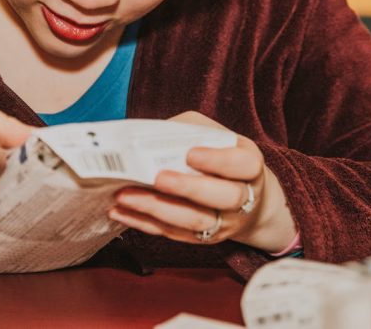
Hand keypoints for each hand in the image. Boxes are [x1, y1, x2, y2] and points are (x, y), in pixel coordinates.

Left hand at [108, 111, 296, 251]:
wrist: (246, 198)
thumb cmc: (221, 156)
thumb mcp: (213, 135)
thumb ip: (187, 131)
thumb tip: (148, 135)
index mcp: (249, 165)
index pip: (242, 165)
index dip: (218, 161)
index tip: (190, 154)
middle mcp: (243, 198)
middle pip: (223, 197)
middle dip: (187, 188)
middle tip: (157, 178)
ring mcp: (225, 223)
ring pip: (195, 221)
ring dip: (156, 209)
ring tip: (125, 196)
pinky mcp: (204, 239)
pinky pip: (174, 234)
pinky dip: (145, 224)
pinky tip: (121, 212)